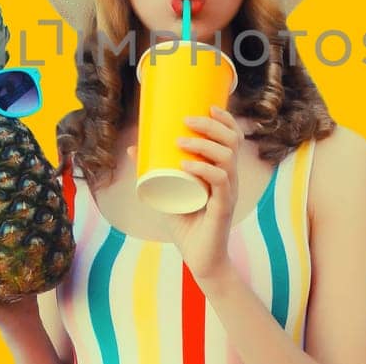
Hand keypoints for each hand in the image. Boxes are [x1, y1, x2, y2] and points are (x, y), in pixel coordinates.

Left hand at [128, 105, 243, 283]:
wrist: (200, 260)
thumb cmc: (187, 225)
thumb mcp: (167, 192)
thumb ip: (153, 172)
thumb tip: (132, 148)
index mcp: (224, 171)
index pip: (233, 138)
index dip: (225, 119)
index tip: (208, 106)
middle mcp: (231, 179)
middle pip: (232, 142)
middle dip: (211, 125)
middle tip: (186, 120)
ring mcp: (229, 193)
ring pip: (227, 159)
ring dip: (204, 145)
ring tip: (180, 142)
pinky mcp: (222, 209)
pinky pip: (220, 183)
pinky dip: (203, 171)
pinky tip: (187, 166)